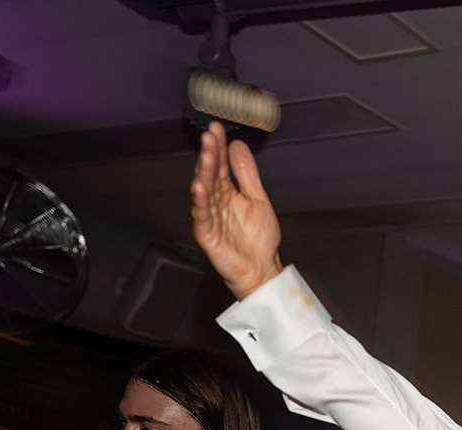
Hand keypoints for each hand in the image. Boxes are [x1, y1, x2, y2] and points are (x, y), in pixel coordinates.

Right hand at [191, 120, 283, 299]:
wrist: (262, 269)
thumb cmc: (258, 240)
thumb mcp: (258, 199)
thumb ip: (247, 173)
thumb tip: (238, 147)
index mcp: (227, 192)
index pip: (220, 164)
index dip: (218, 147)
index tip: (217, 129)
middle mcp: (216, 202)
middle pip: (210, 174)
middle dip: (210, 154)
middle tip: (210, 136)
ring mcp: (210, 217)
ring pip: (204, 190)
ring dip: (205, 172)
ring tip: (207, 155)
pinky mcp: (207, 234)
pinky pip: (202, 216)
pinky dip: (200, 202)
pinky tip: (200, 187)